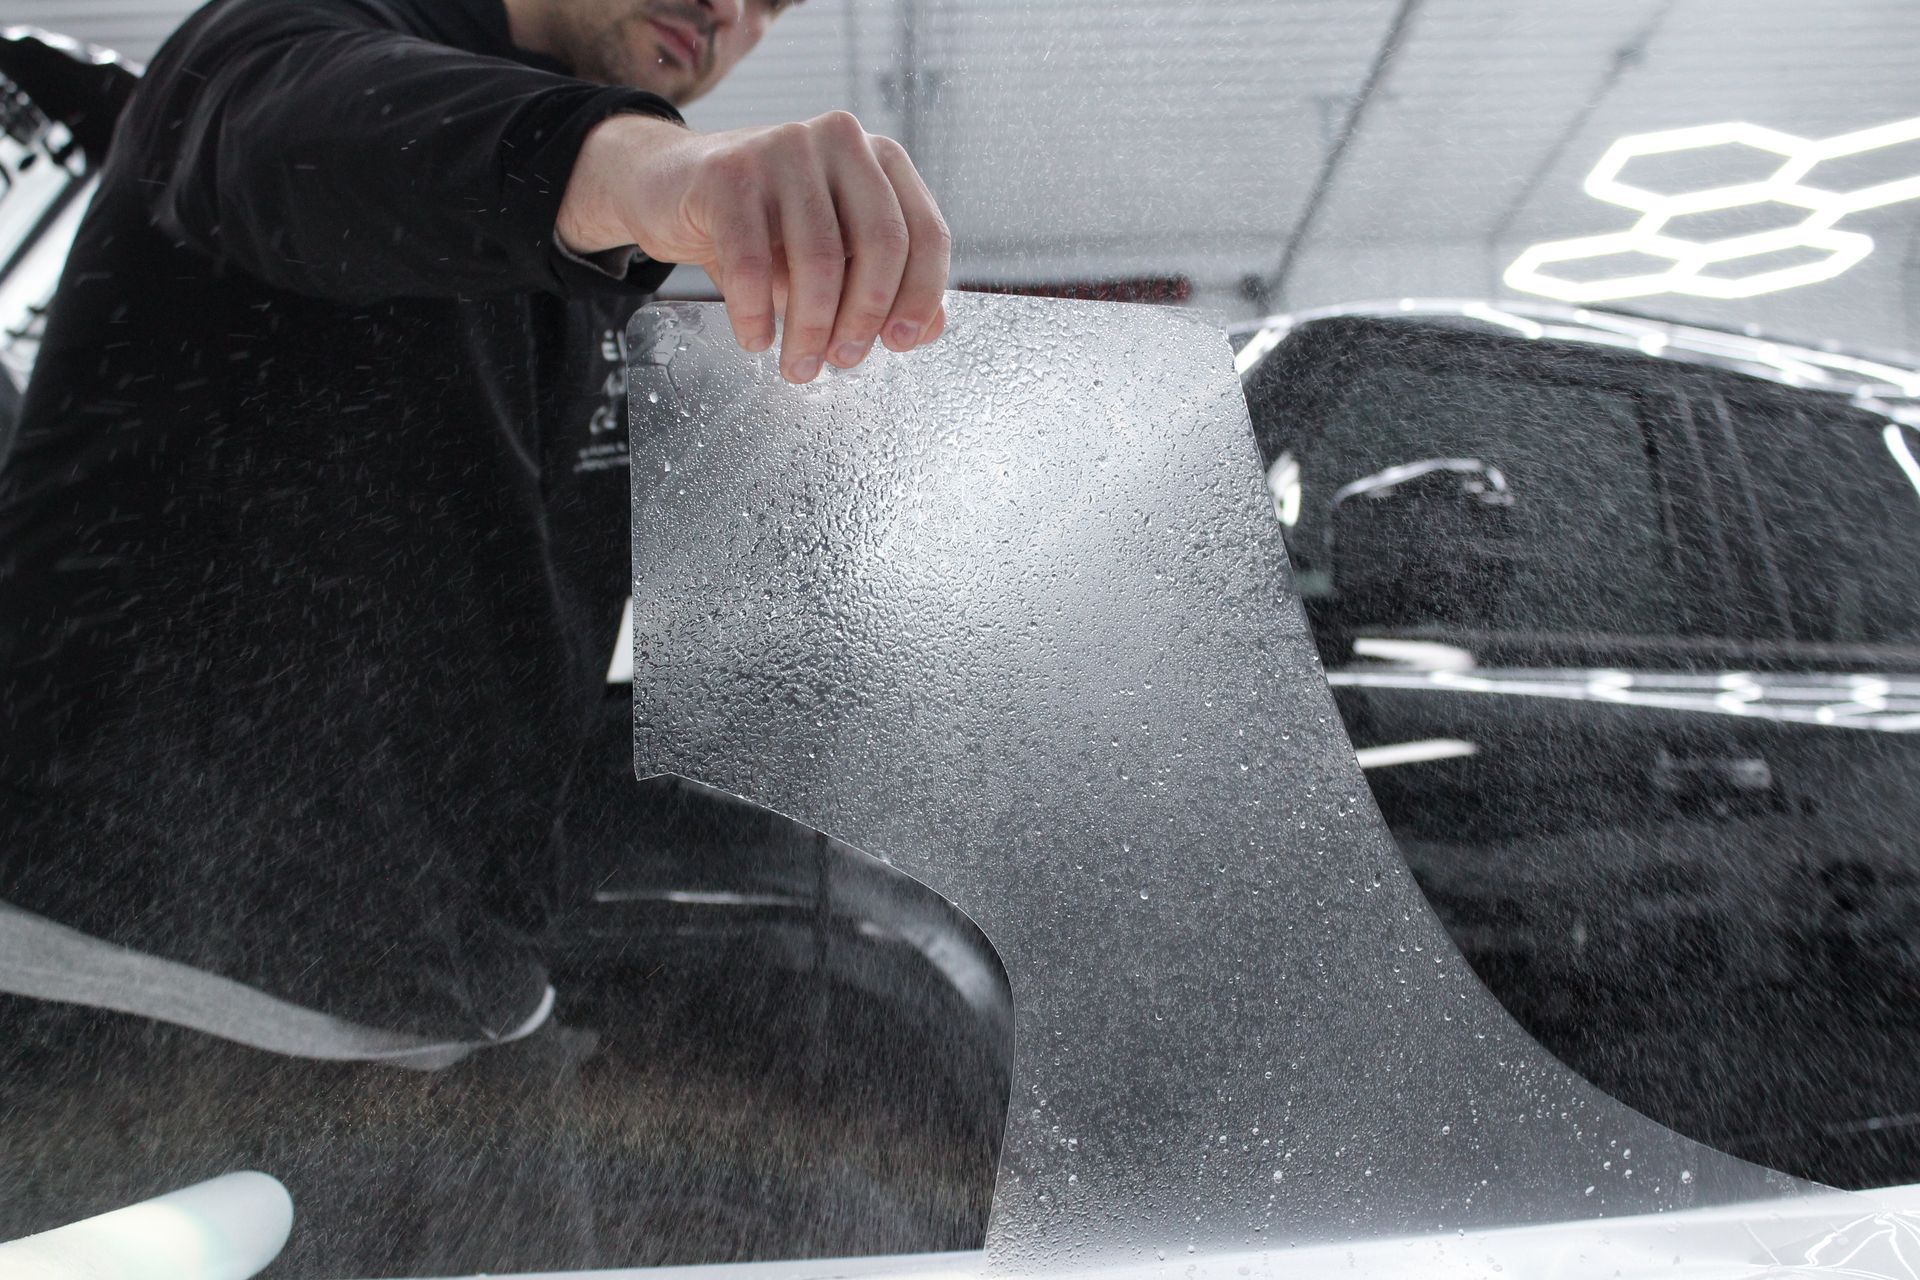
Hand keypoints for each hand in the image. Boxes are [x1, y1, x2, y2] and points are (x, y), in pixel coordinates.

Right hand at [559, 111, 950, 383]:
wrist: (669, 187)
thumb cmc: (765, 228)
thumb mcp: (832, 254)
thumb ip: (886, 285)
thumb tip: (930, 328)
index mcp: (880, 159)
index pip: (925, 233)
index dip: (920, 297)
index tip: (900, 345)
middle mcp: (841, 140)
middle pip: (879, 245)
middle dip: (864, 318)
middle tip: (843, 362)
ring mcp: (784, 148)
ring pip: (818, 259)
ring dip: (810, 330)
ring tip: (798, 366)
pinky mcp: (728, 172)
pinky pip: (752, 264)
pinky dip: (756, 316)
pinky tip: (755, 340)